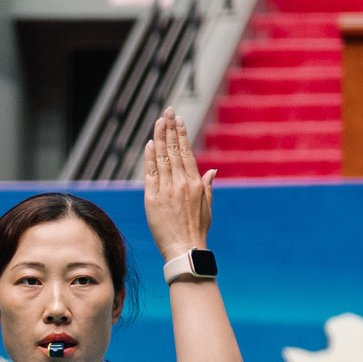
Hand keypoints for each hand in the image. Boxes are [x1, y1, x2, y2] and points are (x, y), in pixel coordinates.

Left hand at [139, 108, 214, 261]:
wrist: (185, 250)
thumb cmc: (197, 230)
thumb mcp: (207, 206)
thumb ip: (208, 186)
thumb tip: (212, 170)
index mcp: (196, 184)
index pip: (187, 153)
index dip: (182, 135)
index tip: (178, 121)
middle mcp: (182, 184)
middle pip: (174, 151)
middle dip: (170, 129)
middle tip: (166, 112)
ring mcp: (167, 190)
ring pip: (162, 158)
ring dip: (159, 138)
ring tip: (158, 122)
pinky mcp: (153, 199)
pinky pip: (151, 174)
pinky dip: (150, 158)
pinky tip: (150, 144)